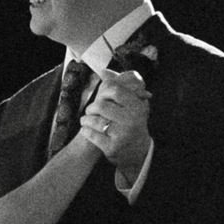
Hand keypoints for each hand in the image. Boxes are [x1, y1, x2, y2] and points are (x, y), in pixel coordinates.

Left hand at [79, 67, 151, 182]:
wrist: (138, 152)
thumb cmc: (132, 122)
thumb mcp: (132, 104)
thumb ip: (119, 85)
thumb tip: (104, 71)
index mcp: (137, 106)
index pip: (115, 89)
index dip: (103, 91)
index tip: (101, 96)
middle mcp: (131, 120)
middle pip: (101, 105)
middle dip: (91, 107)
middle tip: (90, 110)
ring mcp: (122, 135)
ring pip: (94, 120)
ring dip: (85, 119)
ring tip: (86, 120)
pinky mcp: (112, 148)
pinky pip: (91, 134)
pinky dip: (85, 130)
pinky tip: (86, 129)